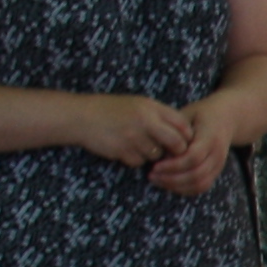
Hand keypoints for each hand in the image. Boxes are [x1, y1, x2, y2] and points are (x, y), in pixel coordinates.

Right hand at [74, 93, 196, 171]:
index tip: (183, 140)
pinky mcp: (122, 150)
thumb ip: (160, 115)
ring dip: (152, 154)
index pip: (183, 124)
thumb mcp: (138, 104)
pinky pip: (139, 161)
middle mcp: (145, 121)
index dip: (186, 135)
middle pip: (177, 144)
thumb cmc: (112, 110)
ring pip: (157, 155)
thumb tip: (185, 133)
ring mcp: (134, 137)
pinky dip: (135, 159)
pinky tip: (125, 149)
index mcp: (151, 107)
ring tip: (138, 144)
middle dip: (176, 151)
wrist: (80, 116)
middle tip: (169, 151)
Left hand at [148, 102, 233, 196]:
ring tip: (158, 180)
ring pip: (200, 183)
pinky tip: (169, 184)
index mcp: (210, 136)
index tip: (155, 165)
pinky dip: (186, 189)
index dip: (173, 165)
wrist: (226, 119)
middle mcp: (217, 153)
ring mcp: (219, 164)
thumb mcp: (186, 114)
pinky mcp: (217, 171)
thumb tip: (160, 151)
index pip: (193, 157)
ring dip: (177, 186)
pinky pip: (202, 186)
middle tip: (151, 175)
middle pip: (197, 174)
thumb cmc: (200, 115)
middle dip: (172, 178)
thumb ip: (174, 131)